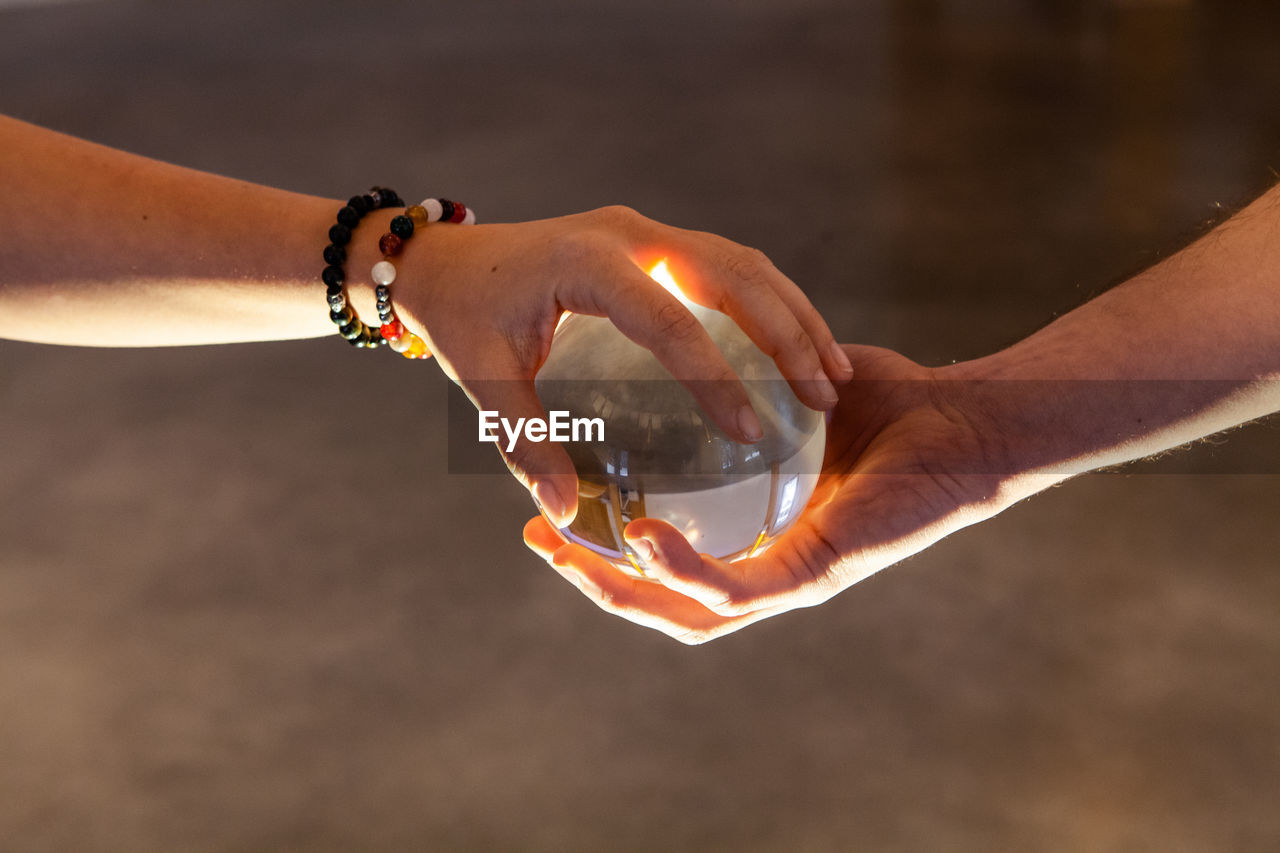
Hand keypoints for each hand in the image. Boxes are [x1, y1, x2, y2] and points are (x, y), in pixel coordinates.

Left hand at [386, 205, 852, 523]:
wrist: (445, 259)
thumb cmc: (460, 317)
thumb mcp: (481, 379)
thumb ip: (523, 441)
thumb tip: (564, 510)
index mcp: (587, 263)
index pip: (667, 320)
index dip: (714, 377)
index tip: (749, 432)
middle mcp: (629, 234)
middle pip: (732, 272)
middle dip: (785, 333)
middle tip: (822, 396)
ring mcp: (647, 231)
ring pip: (744, 262)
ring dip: (793, 314)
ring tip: (831, 377)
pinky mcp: (658, 240)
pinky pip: (731, 266)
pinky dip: (772, 304)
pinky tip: (799, 350)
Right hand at [522, 344, 1017, 642]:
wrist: (963, 420)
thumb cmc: (889, 403)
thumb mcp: (788, 390)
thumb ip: (740, 382)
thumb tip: (683, 344)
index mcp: (755, 531)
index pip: (664, 559)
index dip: (603, 546)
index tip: (552, 508)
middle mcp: (767, 566)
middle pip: (660, 599)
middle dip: (592, 577)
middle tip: (538, 537)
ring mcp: (789, 580)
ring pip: (684, 613)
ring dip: (618, 589)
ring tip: (568, 552)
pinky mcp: (813, 577)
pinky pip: (732, 592)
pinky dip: (680, 570)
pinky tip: (641, 536)